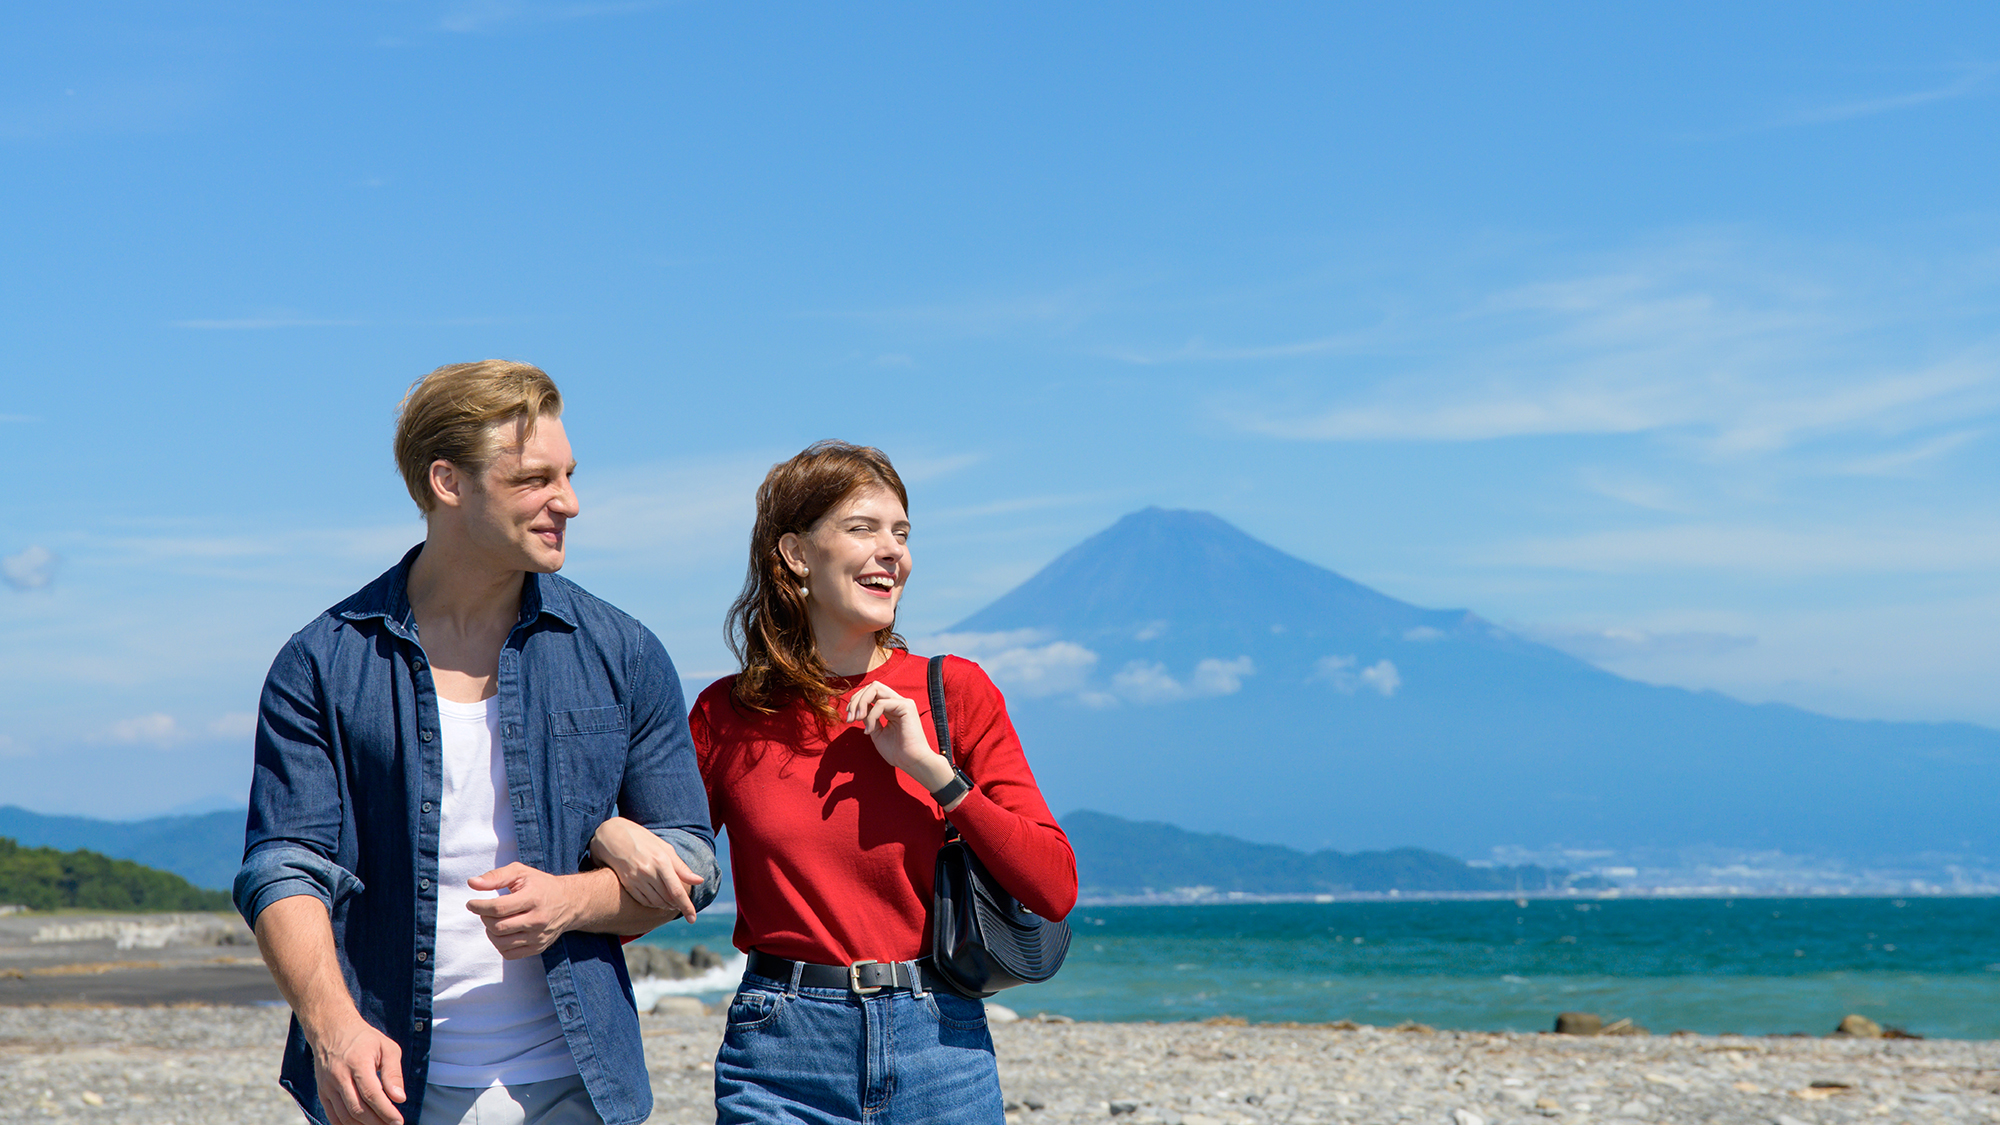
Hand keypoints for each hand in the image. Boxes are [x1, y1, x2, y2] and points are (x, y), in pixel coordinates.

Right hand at [308, 1013, 404, 1124]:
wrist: (333, 1031)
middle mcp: (339, 1076)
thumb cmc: (364, 1040)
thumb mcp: (387, 1048)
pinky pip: (333, 1116)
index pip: (372, 1094)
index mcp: (358, 1063)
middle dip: (377, 1122)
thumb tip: (399, 1098)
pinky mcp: (322, 1092)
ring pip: (345, 1116)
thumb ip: (393, 1073)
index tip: (398, 1121)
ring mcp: (328, 1086)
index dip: (386, 1112)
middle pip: (358, 1109)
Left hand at [465, 863, 584, 958]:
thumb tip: (472, 883)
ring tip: (493, 920)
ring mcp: (538, 936)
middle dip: (484, 918)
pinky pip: (509, 954)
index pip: (499, 908)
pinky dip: (499, 944)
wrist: (570, 902)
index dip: (479, 906)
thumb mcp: (521, 872)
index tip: (472, 903)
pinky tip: (502, 932)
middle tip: (485, 910)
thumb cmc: (541, 885)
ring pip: (501, 943)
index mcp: (533, 898)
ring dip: (490, 931)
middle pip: (498, 927)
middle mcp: (538, 920)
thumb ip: (496, 876)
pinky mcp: (538, 947)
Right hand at [590, 816, 704, 920]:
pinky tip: (657, 901)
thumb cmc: (644, 840)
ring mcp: (636, 878)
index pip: (677, 890)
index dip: (686, 906)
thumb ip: (682, 867)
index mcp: (662, 861)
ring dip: (665, 906)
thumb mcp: (665, 849)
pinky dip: (653, 904)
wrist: (614, 835)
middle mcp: (649, 871)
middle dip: (677, 906)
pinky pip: (643, 900)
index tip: (693, 918)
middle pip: (667, 898)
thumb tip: (700, 881)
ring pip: (655, 902)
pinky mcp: (627, 883)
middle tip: (681, 907)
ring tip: (671, 904)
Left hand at [846, 681, 954, 795]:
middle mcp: (897, 701)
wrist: (911, 762)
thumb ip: (868, 718)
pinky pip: (881, 703)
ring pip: (875, 688)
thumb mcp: (876, 732)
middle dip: (856, 699)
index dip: (856, 702)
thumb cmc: (897, 752)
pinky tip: (870, 731)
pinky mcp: (906, 706)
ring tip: (856, 720)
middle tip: (850, 718)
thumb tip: (858, 709)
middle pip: (872, 686)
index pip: (871, 693)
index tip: (849, 718)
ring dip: (861, 703)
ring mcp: (903, 702)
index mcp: (891, 707)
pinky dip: (871, 716)